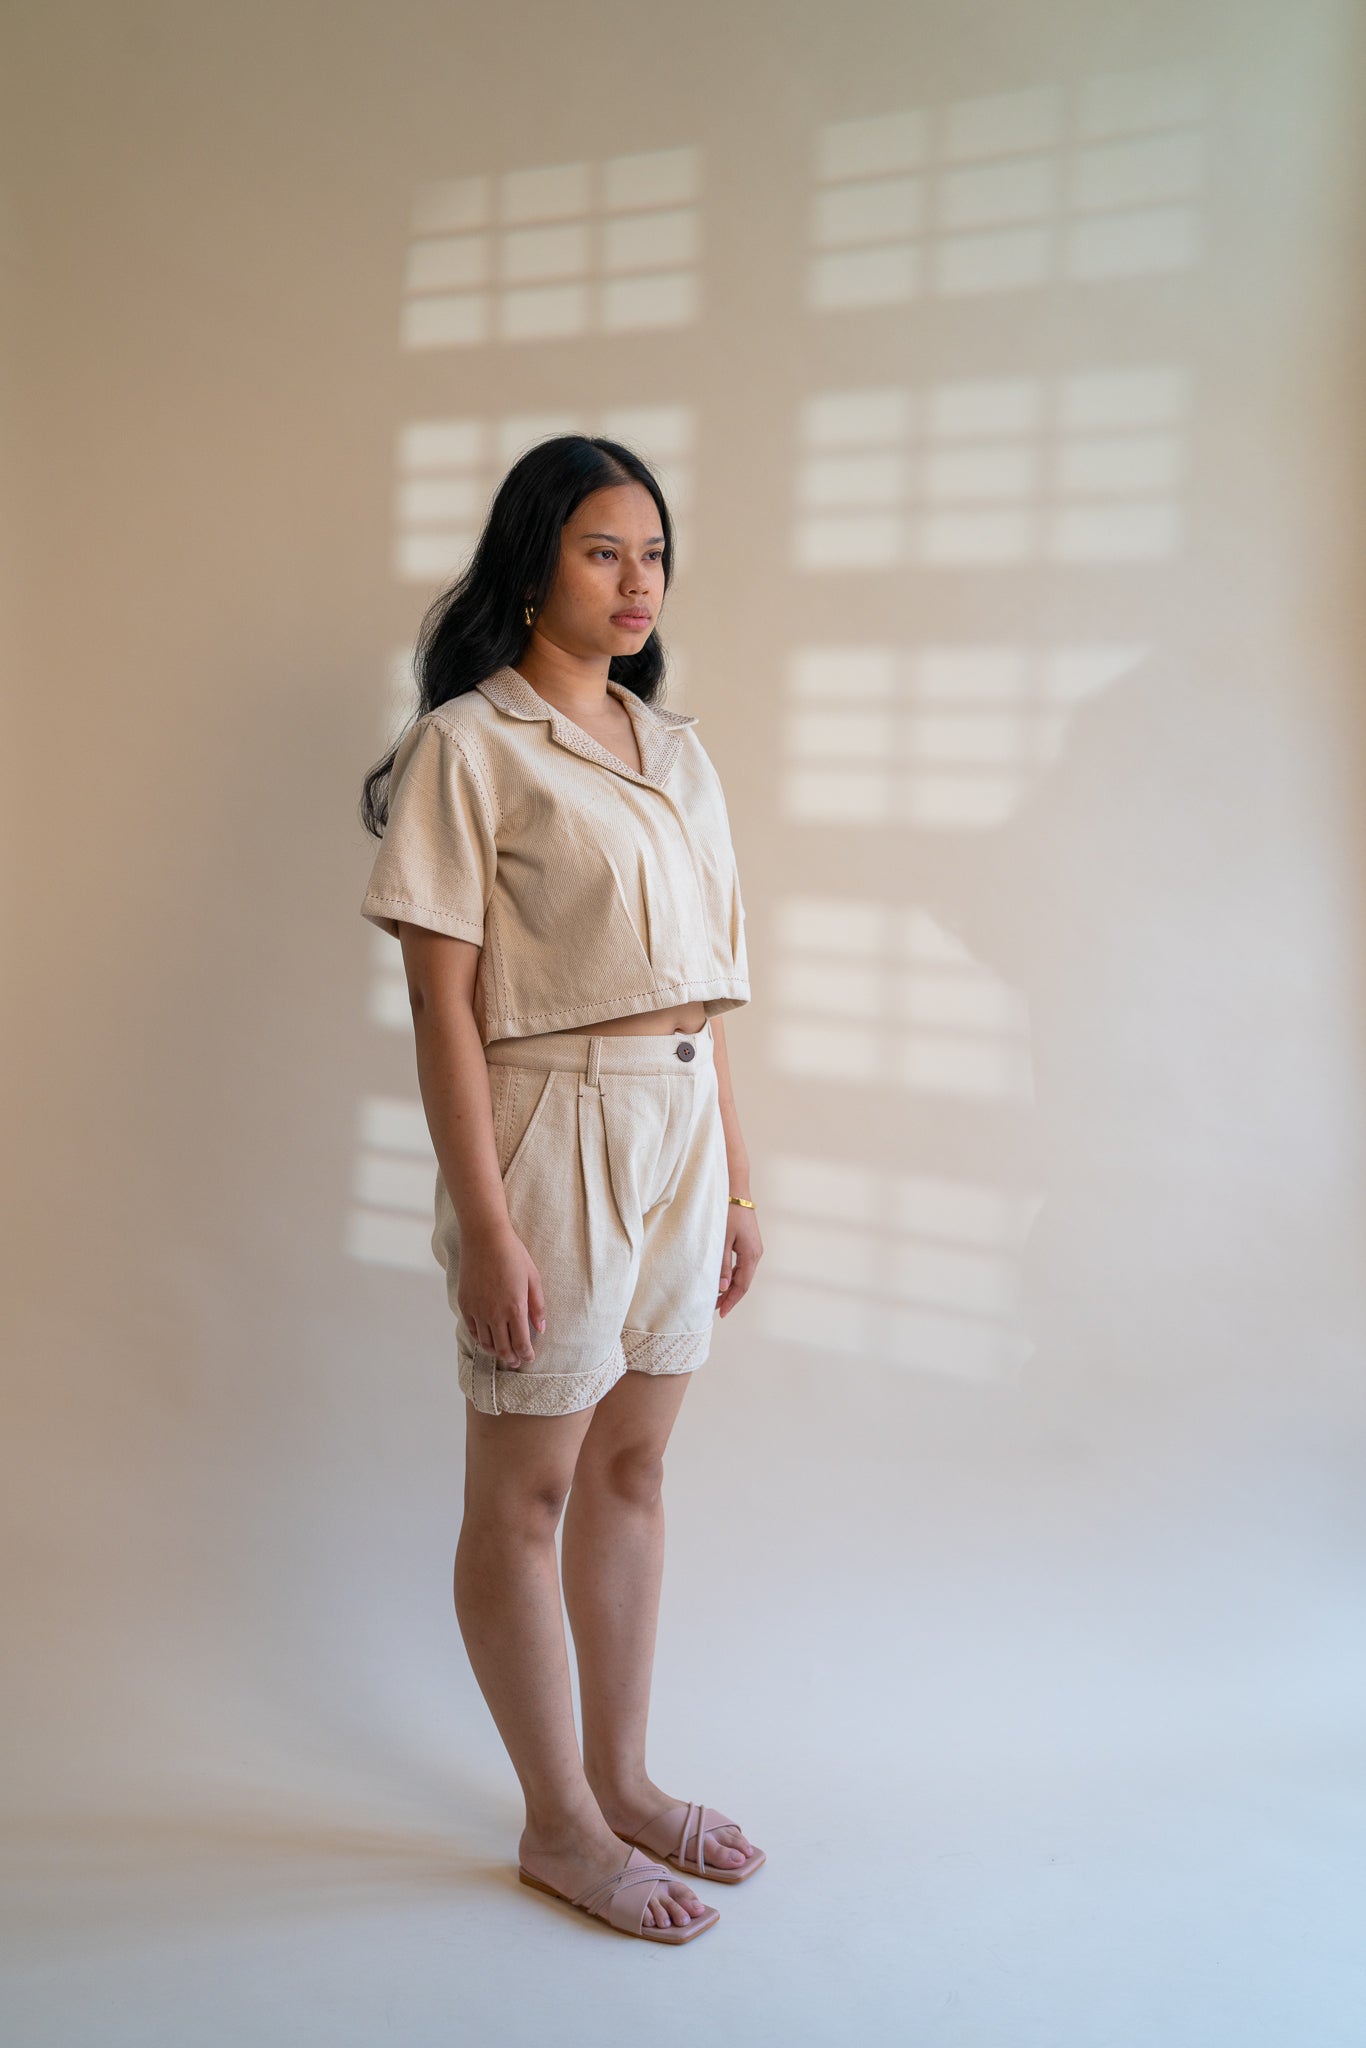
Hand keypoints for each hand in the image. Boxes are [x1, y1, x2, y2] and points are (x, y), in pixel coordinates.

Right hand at [457, 1222, 546, 1367]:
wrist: (485, 1238)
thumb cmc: (513, 1254)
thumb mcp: (533, 1278)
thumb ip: (537, 1306)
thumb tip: (541, 1328)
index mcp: (515, 1308)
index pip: (521, 1343)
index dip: (526, 1355)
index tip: (529, 1358)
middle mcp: (495, 1314)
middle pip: (503, 1348)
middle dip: (511, 1358)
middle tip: (516, 1362)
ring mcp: (478, 1310)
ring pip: (485, 1343)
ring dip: (495, 1352)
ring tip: (502, 1353)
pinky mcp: (465, 1304)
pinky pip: (472, 1330)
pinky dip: (480, 1339)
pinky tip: (487, 1339)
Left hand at [717, 1202, 761, 1317]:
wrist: (735, 1188)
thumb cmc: (727, 1211)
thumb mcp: (722, 1239)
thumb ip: (722, 1264)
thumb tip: (722, 1287)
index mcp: (751, 1254)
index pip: (742, 1286)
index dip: (731, 1301)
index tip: (720, 1313)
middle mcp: (756, 1252)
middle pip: (744, 1282)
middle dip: (729, 1296)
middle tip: (714, 1308)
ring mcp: (753, 1247)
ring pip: (743, 1273)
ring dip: (730, 1286)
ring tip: (715, 1296)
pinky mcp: (748, 1241)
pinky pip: (742, 1264)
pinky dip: (732, 1274)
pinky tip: (722, 1278)